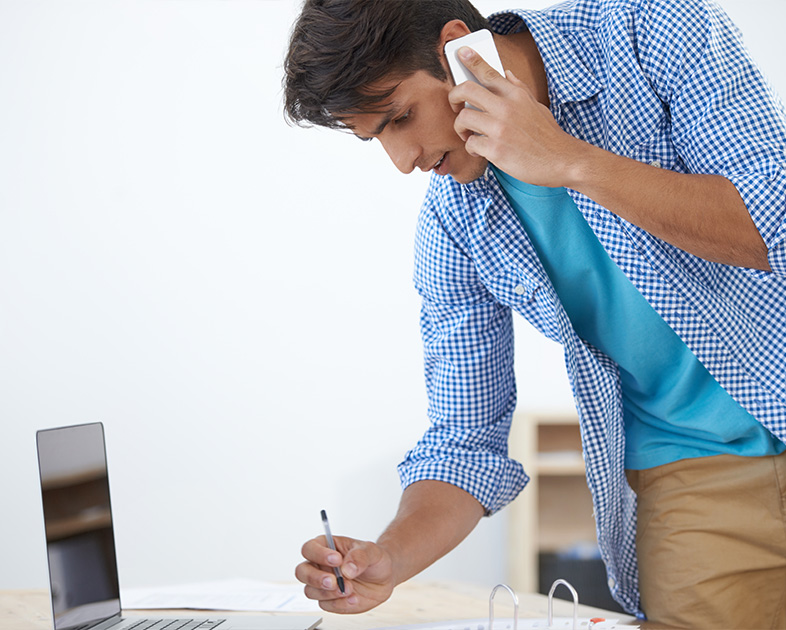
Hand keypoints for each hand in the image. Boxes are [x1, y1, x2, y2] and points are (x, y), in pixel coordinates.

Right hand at [295, 534, 394, 613]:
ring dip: (328, 593)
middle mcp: (320, 565)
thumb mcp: (372, 551)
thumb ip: (360, 556)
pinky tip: (353, 598)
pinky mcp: (330, 600)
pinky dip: (340, 604)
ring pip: (310, 591)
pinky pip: (326, 605)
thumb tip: (347, 568)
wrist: (384, 576)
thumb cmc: (373, 558)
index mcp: (327, 547)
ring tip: (350, 589)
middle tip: (334, 581)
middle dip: (316, 578)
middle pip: (302, 571)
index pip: (310, 548)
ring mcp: (323, 584)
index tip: (337, 559)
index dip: (319, 554)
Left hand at [448, 46, 587, 187]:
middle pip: (466, 89)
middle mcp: (506, 108)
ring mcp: (500, 128)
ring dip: (461, 128)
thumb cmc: (548, 135)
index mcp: (516, 95)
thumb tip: (506, 72)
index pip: (489, 72)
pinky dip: (472, 148)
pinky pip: (470, 143)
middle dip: (453, 97)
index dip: (472, 60)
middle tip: (455, 107)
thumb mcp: (536, 106)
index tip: (461, 53)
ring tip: (469, 135)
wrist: (561, 160)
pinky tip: (481, 150)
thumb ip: (519, 89)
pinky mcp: (495, 150)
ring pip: (463, 117)